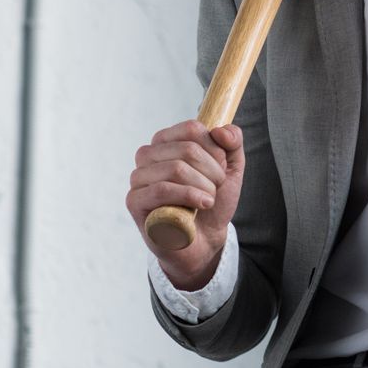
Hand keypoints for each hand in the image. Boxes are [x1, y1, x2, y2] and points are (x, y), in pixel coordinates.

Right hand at [125, 119, 243, 289]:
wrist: (204, 238)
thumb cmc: (212, 199)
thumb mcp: (231, 167)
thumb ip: (232, 142)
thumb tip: (220, 130)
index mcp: (167, 140)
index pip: (192, 129)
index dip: (215, 149)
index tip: (221, 167)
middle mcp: (148, 155)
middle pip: (187, 149)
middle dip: (212, 171)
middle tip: (216, 187)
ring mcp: (138, 177)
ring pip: (176, 168)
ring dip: (204, 186)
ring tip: (209, 199)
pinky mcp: (134, 201)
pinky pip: (162, 190)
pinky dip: (189, 196)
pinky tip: (202, 205)